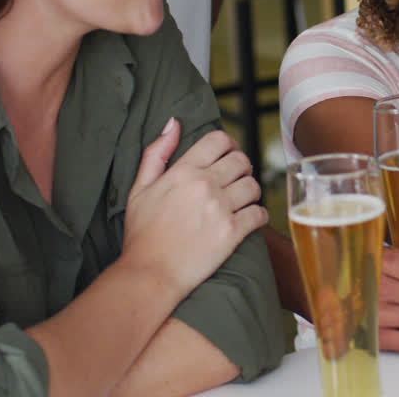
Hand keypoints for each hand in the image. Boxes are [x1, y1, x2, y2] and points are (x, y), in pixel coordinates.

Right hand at [121, 121, 267, 293]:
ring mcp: (220, 209)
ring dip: (250, 190)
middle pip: (241, 160)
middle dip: (241, 166)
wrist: (150, 274)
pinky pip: (260, 214)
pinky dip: (259, 215)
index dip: (228, 143)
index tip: (228, 153)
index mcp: (183, 171)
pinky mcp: (232, 233)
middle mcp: (205, 185)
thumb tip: (173, 123)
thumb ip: (156, 153)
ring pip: (253, 185)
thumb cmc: (142, 234)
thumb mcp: (139, 188)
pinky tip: (250, 218)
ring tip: (241, 198)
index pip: (219, 140)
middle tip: (236, 177)